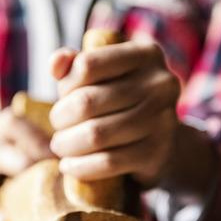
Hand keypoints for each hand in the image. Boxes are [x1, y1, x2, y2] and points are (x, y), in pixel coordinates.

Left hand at [48, 40, 181, 187]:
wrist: (165, 141)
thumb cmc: (123, 100)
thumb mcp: (104, 75)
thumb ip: (75, 64)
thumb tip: (55, 64)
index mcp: (146, 54)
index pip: (87, 65)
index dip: (66, 84)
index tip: (64, 97)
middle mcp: (160, 84)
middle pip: (87, 101)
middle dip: (61, 117)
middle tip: (57, 126)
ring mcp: (163, 120)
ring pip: (96, 134)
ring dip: (67, 144)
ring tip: (60, 146)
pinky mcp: (157, 153)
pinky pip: (108, 162)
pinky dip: (81, 166)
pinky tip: (70, 166)